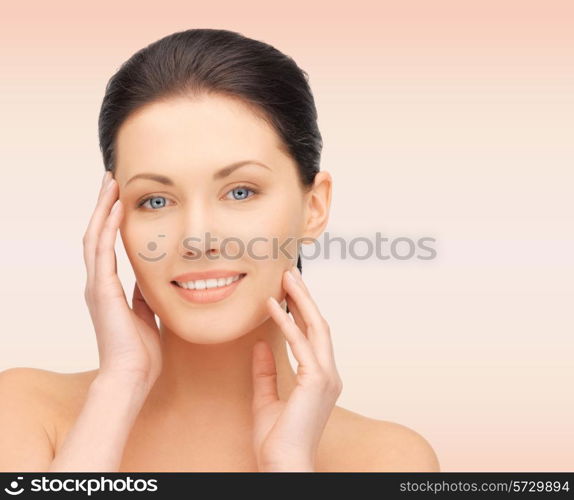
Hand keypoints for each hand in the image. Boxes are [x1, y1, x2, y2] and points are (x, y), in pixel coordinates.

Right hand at [83, 171, 161, 392]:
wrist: (132, 375)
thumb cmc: (141, 351)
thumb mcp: (146, 314)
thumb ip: (143, 295)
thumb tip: (150, 280)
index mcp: (108, 288)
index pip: (106, 245)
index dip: (110, 220)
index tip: (119, 199)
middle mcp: (98, 283)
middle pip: (96, 234)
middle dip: (103, 206)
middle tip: (111, 180)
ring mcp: (97, 286)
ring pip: (95, 236)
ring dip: (103, 208)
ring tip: (111, 184)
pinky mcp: (102, 290)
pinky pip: (103, 252)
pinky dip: (108, 227)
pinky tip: (116, 208)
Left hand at [251, 265, 342, 471]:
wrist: (283, 465)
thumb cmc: (276, 441)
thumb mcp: (266, 399)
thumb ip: (265, 372)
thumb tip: (260, 346)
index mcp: (320, 378)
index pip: (312, 336)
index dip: (301, 311)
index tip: (288, 291)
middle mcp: (328, 373)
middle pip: (318, 325)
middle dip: (305, 298)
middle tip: (289, 274)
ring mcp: (326, 376)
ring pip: (316, 327)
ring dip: (300, 300)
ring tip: (285, 278)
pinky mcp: (316, 380)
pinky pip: (300, 344)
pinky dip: (286, 322)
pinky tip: (272, 306)